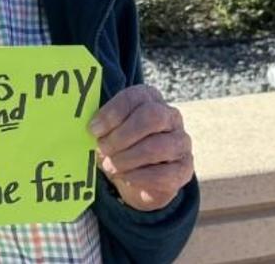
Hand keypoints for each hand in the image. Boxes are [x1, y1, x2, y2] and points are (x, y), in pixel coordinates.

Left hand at [88, 85, 193, 211]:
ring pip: (158, 147)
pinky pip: (164, 174)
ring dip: (127, 159)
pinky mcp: (184, 169)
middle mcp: (170, 116)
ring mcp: (181, 142)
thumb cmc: (116, 145)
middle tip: (103, 149)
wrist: (134, 176)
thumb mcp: (106, 131)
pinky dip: (138, 177)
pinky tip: (124, 177)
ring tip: (111, 166)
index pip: (134, 97)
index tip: (93, 130)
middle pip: (152, 117)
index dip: (112, 114)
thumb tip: (90, 129)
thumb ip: (99, 125)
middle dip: (122, 136)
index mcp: (149, 99)